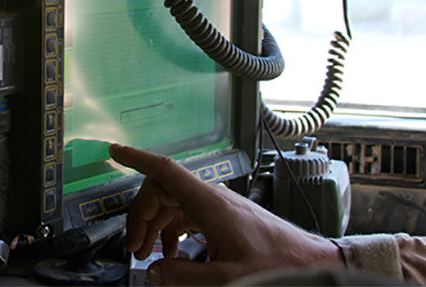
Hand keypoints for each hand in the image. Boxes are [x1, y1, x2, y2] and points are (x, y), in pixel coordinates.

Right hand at [109, 144, 342, 285]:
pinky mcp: (225, 218)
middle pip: (162, 192)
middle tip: (134, 248)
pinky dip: (172, 232)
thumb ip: (184, 276)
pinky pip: (188, 216)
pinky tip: (172, 255)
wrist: (311, 263)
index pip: (165, 171)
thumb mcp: (226, 279)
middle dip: (141, 216)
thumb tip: (155, 272)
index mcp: (209, 204)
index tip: (115, 152)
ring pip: (173, 205)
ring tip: (148, 255)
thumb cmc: (279, 266)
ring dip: (155, 226)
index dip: (136, 159)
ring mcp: (218, 207)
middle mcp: (211, 199)